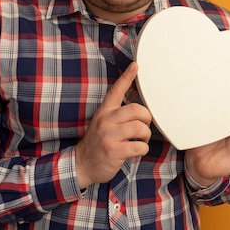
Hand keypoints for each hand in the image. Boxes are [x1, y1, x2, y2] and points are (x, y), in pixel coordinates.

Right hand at [75, 62, 151, 188]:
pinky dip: (143, 149)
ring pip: (140, 128)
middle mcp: (106, 120)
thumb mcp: (102, 123)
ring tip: (141, 140)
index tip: (136, 65)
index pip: (116, 90)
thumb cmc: (98, 143)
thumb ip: (116, 115)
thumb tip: (138, 111)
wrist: (82, 164)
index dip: (127, 76)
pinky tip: (137, 150)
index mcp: (104, 112)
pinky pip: (139, 146)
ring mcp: (109, 136)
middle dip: (147, 119)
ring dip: (146, 135)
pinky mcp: (114, 151)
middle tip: (144, 127)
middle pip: (137, 110)